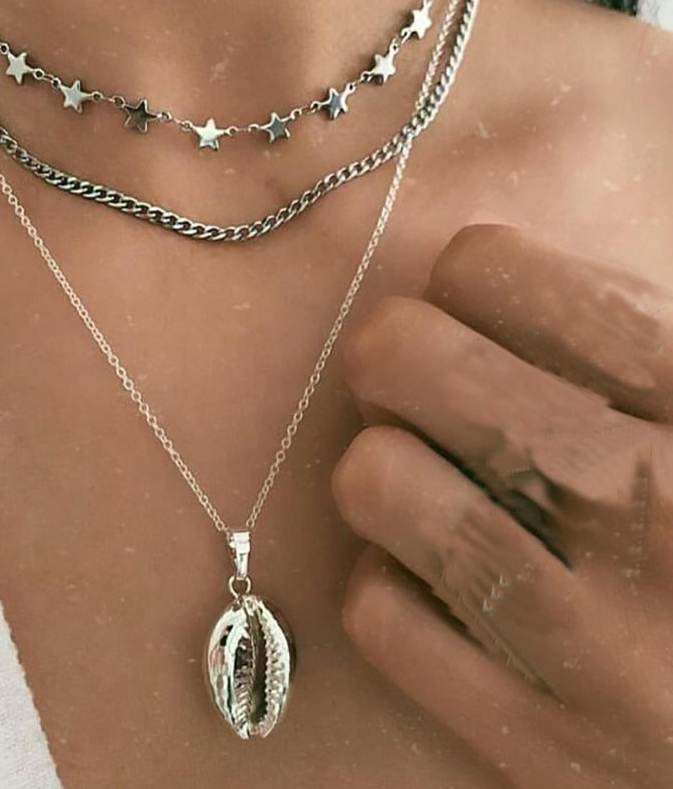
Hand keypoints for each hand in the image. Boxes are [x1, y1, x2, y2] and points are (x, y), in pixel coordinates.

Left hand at [333, 224, 672, 788]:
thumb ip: (633, 342)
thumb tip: (493, 270)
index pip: (492, 273)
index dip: (465, 275)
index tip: (479, 303)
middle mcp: (634, 503)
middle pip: (400, 357)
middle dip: (397, 354)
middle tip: (427, 381)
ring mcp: (582, 631)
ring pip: (371, 477)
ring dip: (387, 469)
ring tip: (433, 482)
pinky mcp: (538, 735)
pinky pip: (379, 612)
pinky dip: (395, 586)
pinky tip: (443, 583)